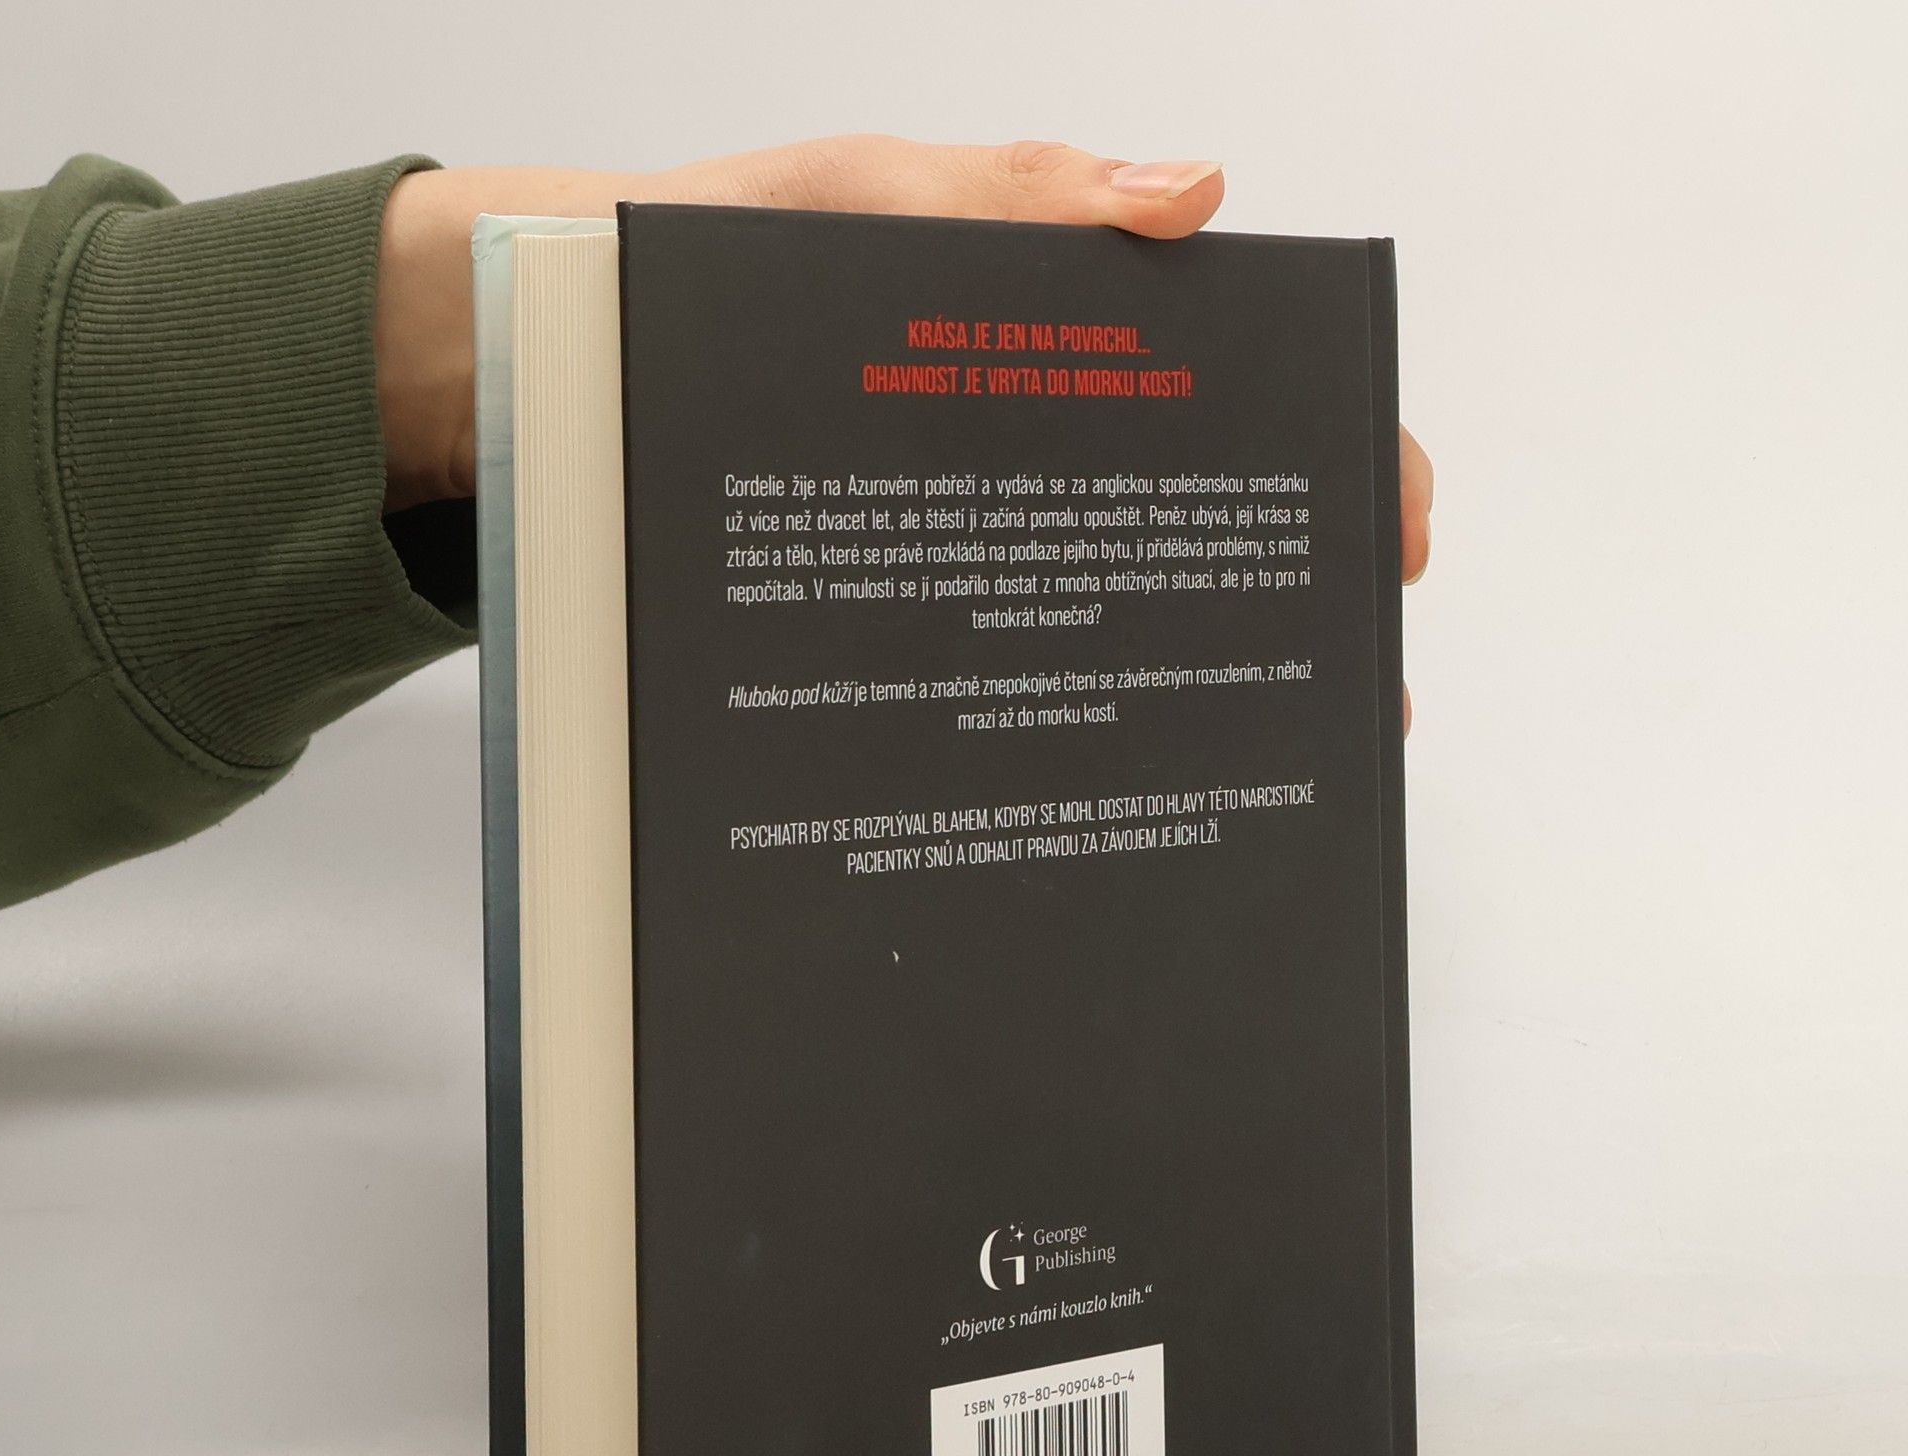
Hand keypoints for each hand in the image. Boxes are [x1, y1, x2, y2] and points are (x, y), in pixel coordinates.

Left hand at [375, 137, 1429, 721]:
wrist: (569, 361)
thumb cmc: (713, 257)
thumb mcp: (864, 205)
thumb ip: (1012, 200)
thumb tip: (1193, 196)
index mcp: (1060, 328)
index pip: (1246, 384)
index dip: (1338, 454)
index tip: (1383, 540)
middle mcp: (1037, 436)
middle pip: (1200, 516)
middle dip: (1283, 600)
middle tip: (1328, 696)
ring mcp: (974, 526)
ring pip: (1115, 601)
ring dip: (1191, 675)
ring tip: (1240, 760)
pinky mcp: (904, 598)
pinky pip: (1006, 653)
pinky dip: (1068, 704)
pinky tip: (1098, 763)